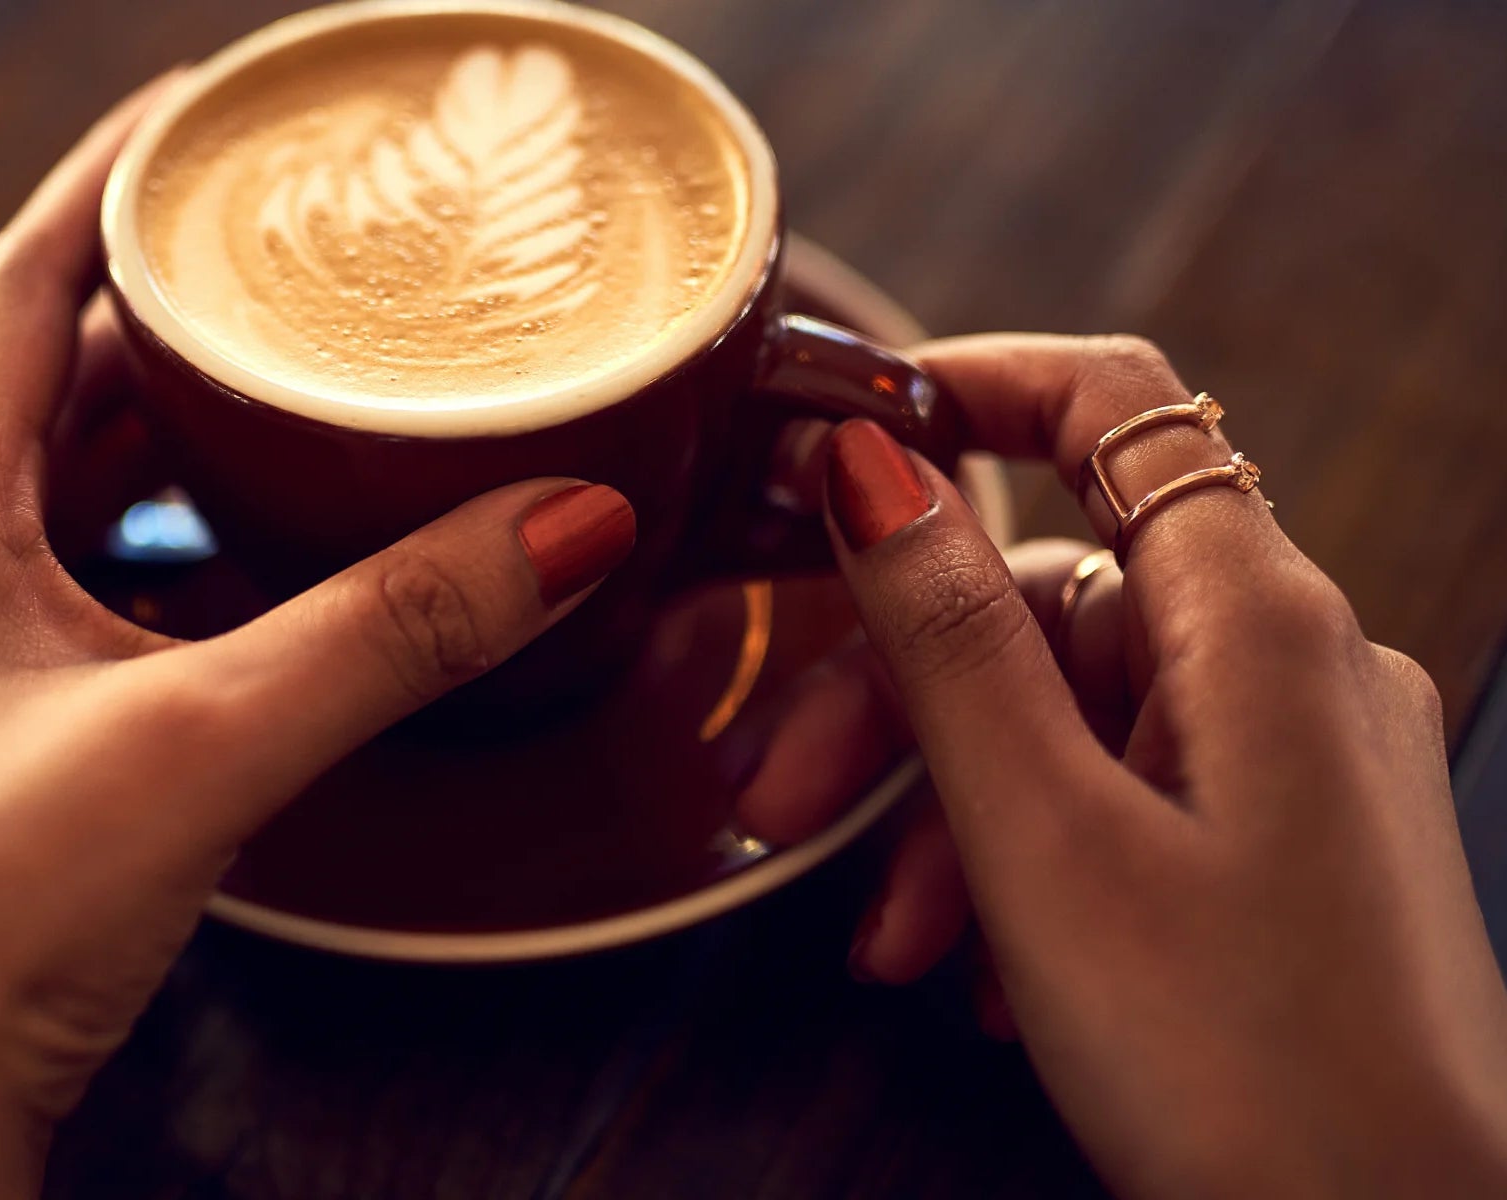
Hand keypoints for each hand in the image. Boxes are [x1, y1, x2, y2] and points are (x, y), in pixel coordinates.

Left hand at [0, 79, 635, 1199]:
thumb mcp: (199, 742)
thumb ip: (391, 628)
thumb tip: (569, 520)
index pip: (22, 282)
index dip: (112, 177)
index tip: (207, 111)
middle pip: (61, 376)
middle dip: (179, 302)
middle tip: (297, 251)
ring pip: (92, 494)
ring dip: (191, 429)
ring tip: (307, 381)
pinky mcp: (22, 753)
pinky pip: (118, 597)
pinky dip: (200, 553)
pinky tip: (276, 568)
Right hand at [748, 335, 1506, 1196]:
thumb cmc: (1251, 1072)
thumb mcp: (1045, 839)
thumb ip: (949, 636)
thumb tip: (874, 462)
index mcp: (1257, 626)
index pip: (1116, 406)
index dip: (973, 385)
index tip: (845, 426)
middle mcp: (1293, 670)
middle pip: (1056, 598)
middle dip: (902, 696)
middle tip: (783, 795)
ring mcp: (1299, 768)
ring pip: (1074, 719)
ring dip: (950, 817)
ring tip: (892, 949)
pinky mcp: (1288, 857)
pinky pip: (1125, 805)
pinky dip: (1027, 868)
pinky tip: (982, 976)